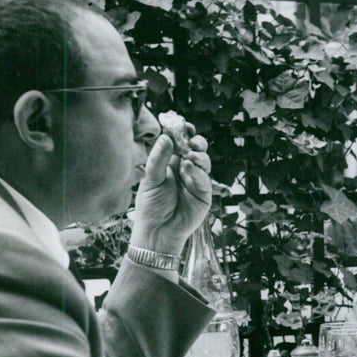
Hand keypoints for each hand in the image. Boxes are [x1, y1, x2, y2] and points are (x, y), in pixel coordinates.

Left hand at [130, 123, 211, 255]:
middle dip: (196, 141)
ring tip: (189, 156)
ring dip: (199, 155)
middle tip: (191, 140)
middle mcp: (185, 169)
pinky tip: (188, 169)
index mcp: (170, 162)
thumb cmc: (151, 206)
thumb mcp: (151, 179)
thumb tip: (166, 137)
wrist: (158, 232)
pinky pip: (204, 178)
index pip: (179, 143)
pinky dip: (197, 171)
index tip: (183, 124)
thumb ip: (158, 159)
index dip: (183, 132)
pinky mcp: (204, 193)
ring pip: (204, 160)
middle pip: (196, 149)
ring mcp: (196, 180)